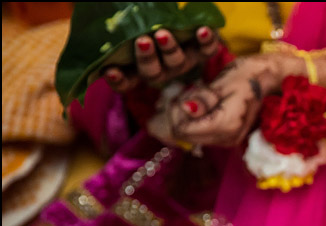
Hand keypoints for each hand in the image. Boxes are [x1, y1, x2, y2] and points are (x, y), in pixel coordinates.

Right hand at [102, 26, 219, 91]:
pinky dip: (206, 41)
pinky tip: (204, 30)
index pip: (126, 81)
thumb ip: (114, 34)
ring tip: (163, 34)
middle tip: (142, 41)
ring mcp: (182, 62)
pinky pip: (207, 50)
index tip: (110, 71)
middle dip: (146, 57)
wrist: (177, 23)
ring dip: (170, 48)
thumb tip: (97, 25)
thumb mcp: (125, 33)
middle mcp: (161, 70)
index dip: (119, 80)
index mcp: (139, 69)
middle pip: (152, 71)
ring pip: (176, 61)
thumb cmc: (142, 26)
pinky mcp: (202, 51)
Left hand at [147, 56, 283, 147]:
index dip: (175, 111)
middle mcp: (227, 139)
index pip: (183, 130)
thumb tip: (186, 109)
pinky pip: (198, 134)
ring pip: (189, 136)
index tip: (184, 93)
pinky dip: (193, 121)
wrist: (267, 80)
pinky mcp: (225, 138)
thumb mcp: (222, 82)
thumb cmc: (246, 76)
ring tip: (196, 98)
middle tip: (189, 94)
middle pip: (184, 136)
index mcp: (226, 126)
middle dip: (178, 115)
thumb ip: (204, 99)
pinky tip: (201, 106)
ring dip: (185, 117)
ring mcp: (227, 141)